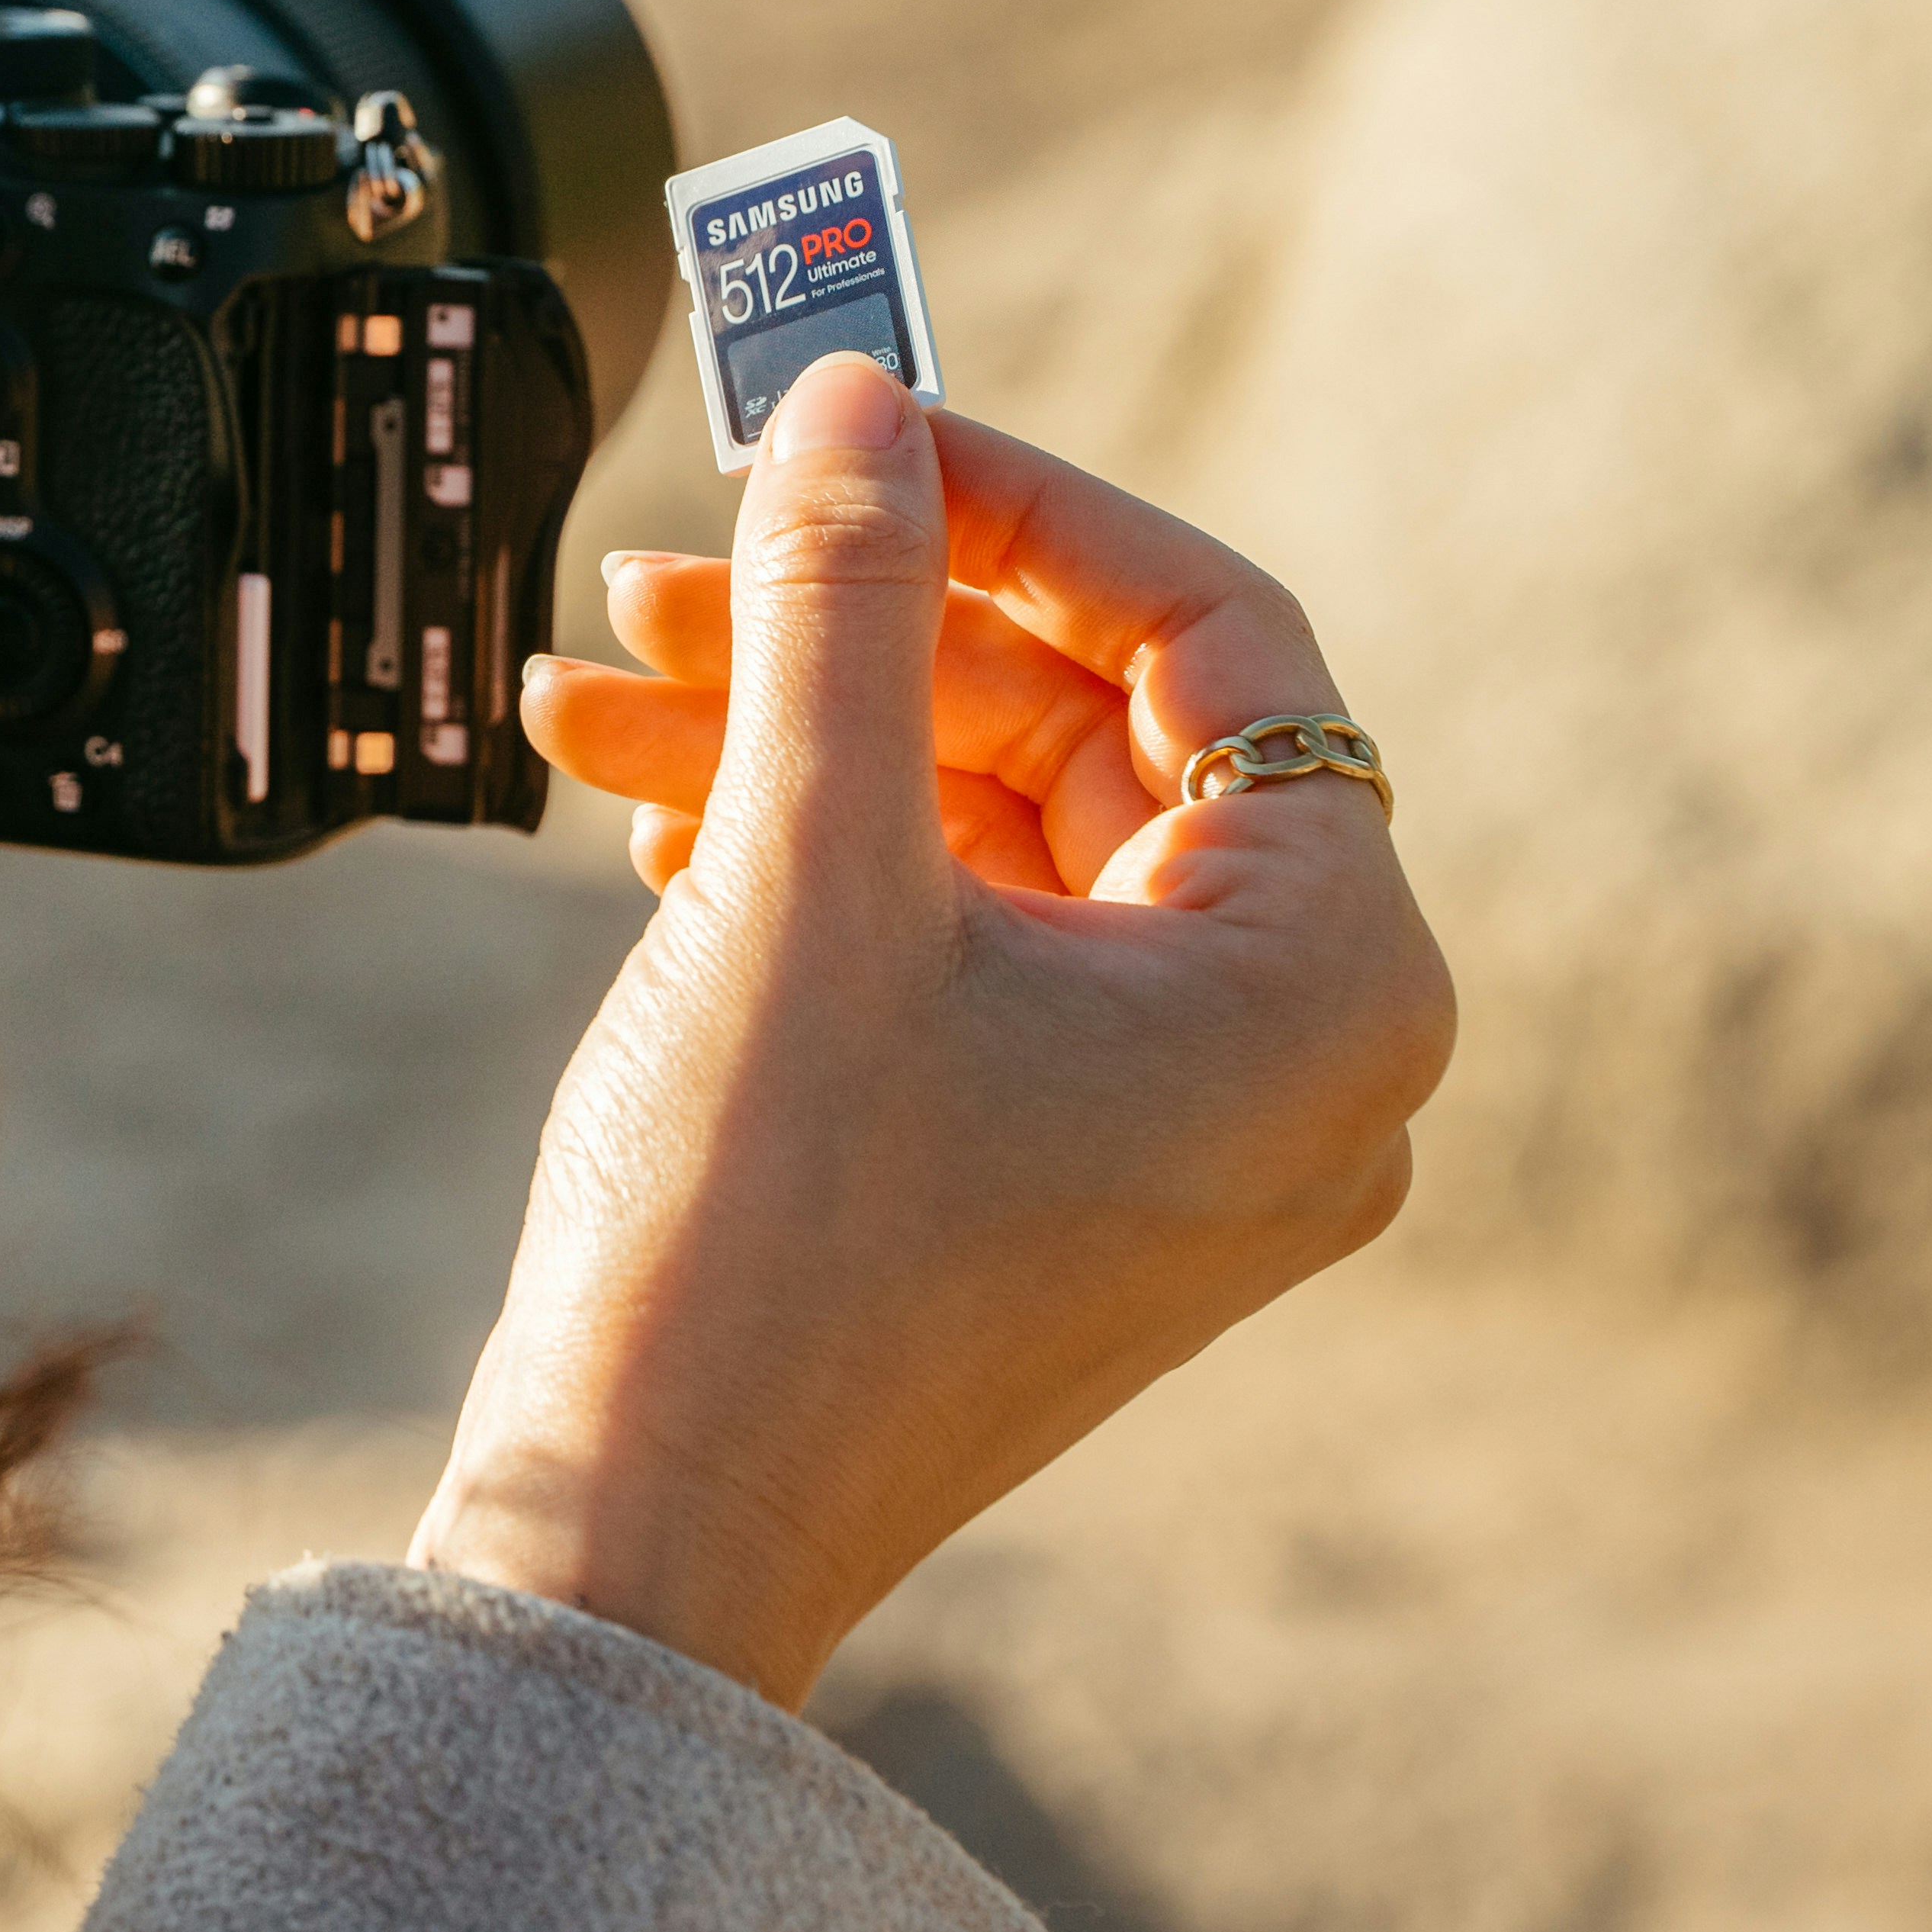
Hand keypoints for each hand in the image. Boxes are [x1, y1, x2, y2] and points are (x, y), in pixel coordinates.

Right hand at [406, 353, 1451, 1705]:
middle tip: (677, 565)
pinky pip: (964, 939)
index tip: (856, 426)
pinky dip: (818, 854)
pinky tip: (658, 810)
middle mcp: (1294, 1062)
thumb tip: (849, 402)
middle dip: (860, 632)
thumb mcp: (805, 866)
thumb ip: (842, 603)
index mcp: (1328, 986)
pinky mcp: (1057, 1168)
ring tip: (602, 686)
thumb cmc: (761, 1246)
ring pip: (997, 831)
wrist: (648, 1530)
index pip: (1215, 638)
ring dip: (801, 734)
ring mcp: (1177, 1128)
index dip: (1021, 506)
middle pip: (1085, 732)